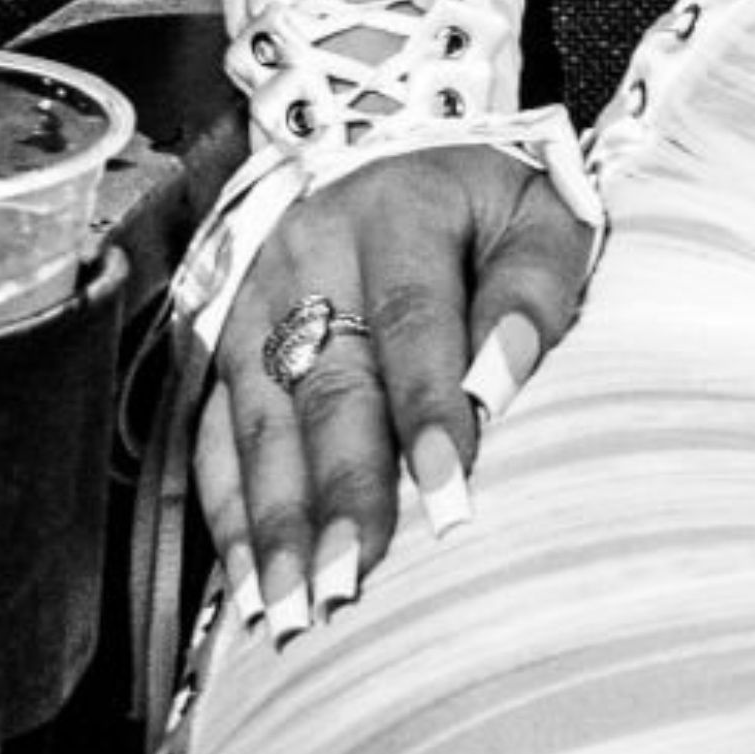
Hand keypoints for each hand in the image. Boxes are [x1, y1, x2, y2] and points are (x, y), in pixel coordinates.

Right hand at [190, 142, 596, 637]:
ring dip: (275, 522)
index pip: (413, 320)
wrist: (386, 148)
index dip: (428, 408)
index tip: (445, 491)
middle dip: (339, 491)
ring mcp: (255, 304)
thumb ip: (535, 287)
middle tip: (352, 579)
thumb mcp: (538, 210)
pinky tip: (247, 583)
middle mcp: (309, 255)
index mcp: (398, 211)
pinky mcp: (224, 346)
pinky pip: (216, 439)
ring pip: (259, 424)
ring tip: (293, 604)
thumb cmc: (485, 205)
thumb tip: (506, 374)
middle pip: (327, 387)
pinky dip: (229, 516)